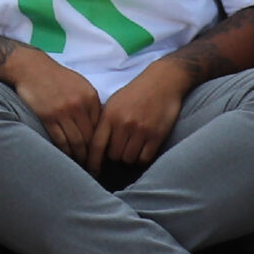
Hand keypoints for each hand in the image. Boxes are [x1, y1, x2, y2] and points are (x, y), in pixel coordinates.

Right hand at [4, 47, 103, 165]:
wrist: (31, 67)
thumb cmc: (56, 77)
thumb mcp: (79, 84)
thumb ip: (90, 104)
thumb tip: (99, 127)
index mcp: (90, 97)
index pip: (100, 127)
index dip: (101, 144)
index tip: (101, 155)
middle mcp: (79, 105)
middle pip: (89, 137)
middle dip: (92, 155)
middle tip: (93, 167)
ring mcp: (63, 111)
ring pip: (76, 142)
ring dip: (79, 157)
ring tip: (81, 165)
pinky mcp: (48, 116)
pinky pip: (60, 140)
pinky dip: (65, 152)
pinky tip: (67, 157)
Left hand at [89, 56, 187, 173]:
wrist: (162, 81)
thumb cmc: (135, 93)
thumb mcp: (114, 103)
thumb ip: (105, 123)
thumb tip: (94, 147)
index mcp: (109, 115)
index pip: (96, 145)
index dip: (92, 161)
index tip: (91, 172)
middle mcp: (123, 123)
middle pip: (113, 155)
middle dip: (115, 157)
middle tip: (119, 151)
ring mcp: (140, 130)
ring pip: (129, 159)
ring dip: (129, 157)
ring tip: (132, 147)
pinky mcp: (157, 135)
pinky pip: (145, 158)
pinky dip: (142, 157)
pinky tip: (142, 149)